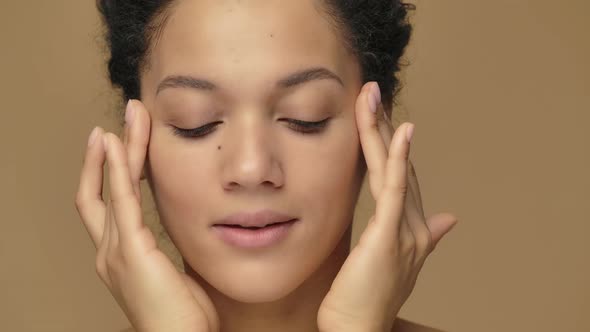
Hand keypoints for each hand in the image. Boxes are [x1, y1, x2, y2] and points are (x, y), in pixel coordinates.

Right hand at [74, 100, 218, 331]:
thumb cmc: (184, 318)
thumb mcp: (176, 275)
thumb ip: (172, 251)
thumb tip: (189, 230)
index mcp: (122, 257)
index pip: (110, 205)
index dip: (110, 174)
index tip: (121, 144)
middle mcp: (109, 251)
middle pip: (100, 190)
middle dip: (110, 153)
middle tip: (123, 118)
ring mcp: (115, 251)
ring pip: (111, 187)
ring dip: (119, 149)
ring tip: (129, 116)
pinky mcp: (130, 250)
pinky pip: (120, 200)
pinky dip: (116, 169)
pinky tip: (117, 143)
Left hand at [317, 82, 457, 331]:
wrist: (358, 329)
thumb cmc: (366, 298)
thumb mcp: (397, 261)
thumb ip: (424, 237)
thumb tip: (449, 219)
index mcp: (412, 230)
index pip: (402, 178)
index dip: (394, 146)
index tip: (384, 118)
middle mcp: (413, 226)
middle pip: (399, 166)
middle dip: (386, 127)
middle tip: (373, 92)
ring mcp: (404, 230)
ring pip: (393, 170)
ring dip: (384, 130)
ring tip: (373, 96)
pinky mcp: (389, 234)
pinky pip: (394, 190)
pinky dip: (398, 159)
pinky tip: (401, 131)